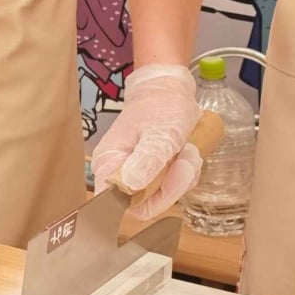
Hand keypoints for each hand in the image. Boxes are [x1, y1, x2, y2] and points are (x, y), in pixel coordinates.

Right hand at [92, 64, 203, 220]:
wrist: (171, 90)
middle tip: (183, 159)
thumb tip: (129, 185)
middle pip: (144, 202)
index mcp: (109, 163)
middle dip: (171, 185)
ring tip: (186, 149)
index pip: (114, 204)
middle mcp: (120, 172)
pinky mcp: (155, 171)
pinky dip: (185, 172)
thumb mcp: (159, 134)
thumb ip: (146, 161)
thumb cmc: (160, 107)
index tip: (165, 184)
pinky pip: (172, 187)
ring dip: (182, 176)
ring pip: (163, 195)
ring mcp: (139, 172)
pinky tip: (186, 152)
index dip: (140, 202)